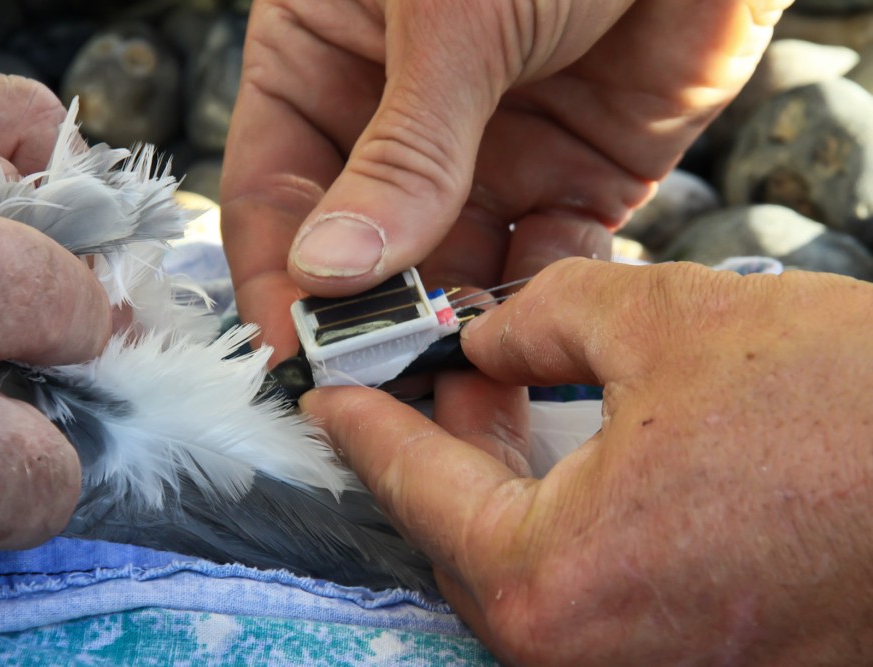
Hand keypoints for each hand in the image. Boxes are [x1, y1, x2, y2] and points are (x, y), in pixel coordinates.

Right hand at [221, 0, 791, 359]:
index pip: (275, 187)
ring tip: (455, 391)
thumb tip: (330, 272)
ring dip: (452, 331)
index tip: (292, 352)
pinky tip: (530, 339)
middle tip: (378, 392)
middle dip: (370, 321)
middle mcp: (402, 118)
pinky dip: (539, 302)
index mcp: (328, 58)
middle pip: (365, 248)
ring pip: (454, 268)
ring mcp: (492, 152)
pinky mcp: (581, 174)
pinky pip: (547, 257)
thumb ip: (400, 154)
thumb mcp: (452, 22)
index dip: (276, 275)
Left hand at [302, 258, 872, 664]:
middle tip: (435, 374)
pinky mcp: (700, 657)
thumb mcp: (662, 321)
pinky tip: (567, 457)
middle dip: (438, 449)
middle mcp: (585, 657)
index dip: (365, 428)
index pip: (413, 492)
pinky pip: (589, 590)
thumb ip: (540, 320)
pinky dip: (560, 522)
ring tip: (497, 400)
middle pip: (461, 540)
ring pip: (524, 568)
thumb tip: (486, 338)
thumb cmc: (844, 412)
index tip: (329, 395)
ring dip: (500, 484)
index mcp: (552, 583)